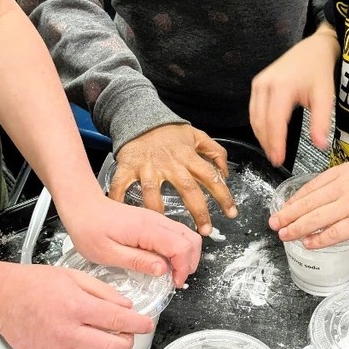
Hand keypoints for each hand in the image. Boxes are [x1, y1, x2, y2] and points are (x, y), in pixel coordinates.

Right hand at [0, 263, 156, 348]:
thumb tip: (125, 307)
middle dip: (127, 342)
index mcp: (76, 307)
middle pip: (111, 348)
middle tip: (127, 335)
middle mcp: (67, 332)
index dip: (139, 324)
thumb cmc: (33, 284)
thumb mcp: (74, 276)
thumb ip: (103, 292)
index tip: (146, 324)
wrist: (3, 298)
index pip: (118, 321)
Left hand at [62, 190, 202, 285]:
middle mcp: (156, 221)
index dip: (183, 268)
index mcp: (147, 229)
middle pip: (192, 240)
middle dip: (190, 263)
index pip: (182, 247)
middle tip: (175, 280)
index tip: (174, 283)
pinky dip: (178, 250)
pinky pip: (176, 234)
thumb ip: (137, 261)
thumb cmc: (89, 229)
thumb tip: (163, 270)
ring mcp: (156, 219)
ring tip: (171, 273)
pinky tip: (163, 262)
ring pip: (187, 236)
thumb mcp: (108, 253)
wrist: (82, 207)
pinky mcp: (153, 222)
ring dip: (186, 256)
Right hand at [107, 125, 236, 236]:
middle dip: (198, 211)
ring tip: (163, 230)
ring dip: (158, 210)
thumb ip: (215, 152)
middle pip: (187, 188)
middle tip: (205, 231)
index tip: (231, 213)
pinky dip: (117, 199)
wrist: (140, 118)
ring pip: (153, 190)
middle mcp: (169, 163)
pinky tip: (119, 214)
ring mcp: (147, 166)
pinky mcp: (128, 167)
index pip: (210, 176)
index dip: (223, 195)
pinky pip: (121, 185)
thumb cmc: (168, 131)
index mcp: (187, 156)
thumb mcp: (196, 135)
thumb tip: (225, 173)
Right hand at [249, 28, 339, 164]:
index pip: (274, 122)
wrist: (312, 49)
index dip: (275, 143)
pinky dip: (259, 126)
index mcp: (282, 87)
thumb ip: (322, 122)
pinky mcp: (257, 85)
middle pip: (261, 122)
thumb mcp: (325, 97)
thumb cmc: (319, 71)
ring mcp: (258, 84)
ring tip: (272, 152)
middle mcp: (265, 84)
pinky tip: (268, 136)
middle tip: (276, 160)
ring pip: (254, 118)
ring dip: (261, 137)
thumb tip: (320, 146)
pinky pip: (254, 111)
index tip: (279, 160)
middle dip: (267, 143)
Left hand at [269, 161, 348, 247]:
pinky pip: (333, 233)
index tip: (282, 208)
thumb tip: (321, 198)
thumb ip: (339, 183)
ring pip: (315, 218)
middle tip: (273, 223)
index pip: (309, 188)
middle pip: (307, 203)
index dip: (292, 201)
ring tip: (284, 235)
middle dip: (286, 215)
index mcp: (339, 173)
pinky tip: (307, 243)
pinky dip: (317, 239)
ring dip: (296, 228)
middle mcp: (341, 187)